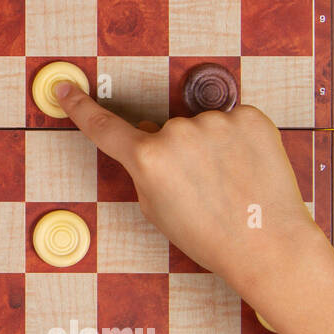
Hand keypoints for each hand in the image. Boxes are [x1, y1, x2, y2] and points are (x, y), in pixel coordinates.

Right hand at [53, 83, 328, 296]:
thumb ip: (143, 170)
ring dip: (210, 145)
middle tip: (200, 187)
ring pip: (201, 126)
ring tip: (230, 182)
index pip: (103, 126)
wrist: (268, 245)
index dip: (80, 107)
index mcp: (148, 159)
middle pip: (166, 131)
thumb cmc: (211, 236)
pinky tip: (247, 168)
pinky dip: (238, 140)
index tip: (66, 88)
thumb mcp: (156, 209)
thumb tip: (148, 137)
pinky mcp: (249, 117)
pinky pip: (233, 121)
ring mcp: (216, 121)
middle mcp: (177, 133)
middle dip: (176, 152)